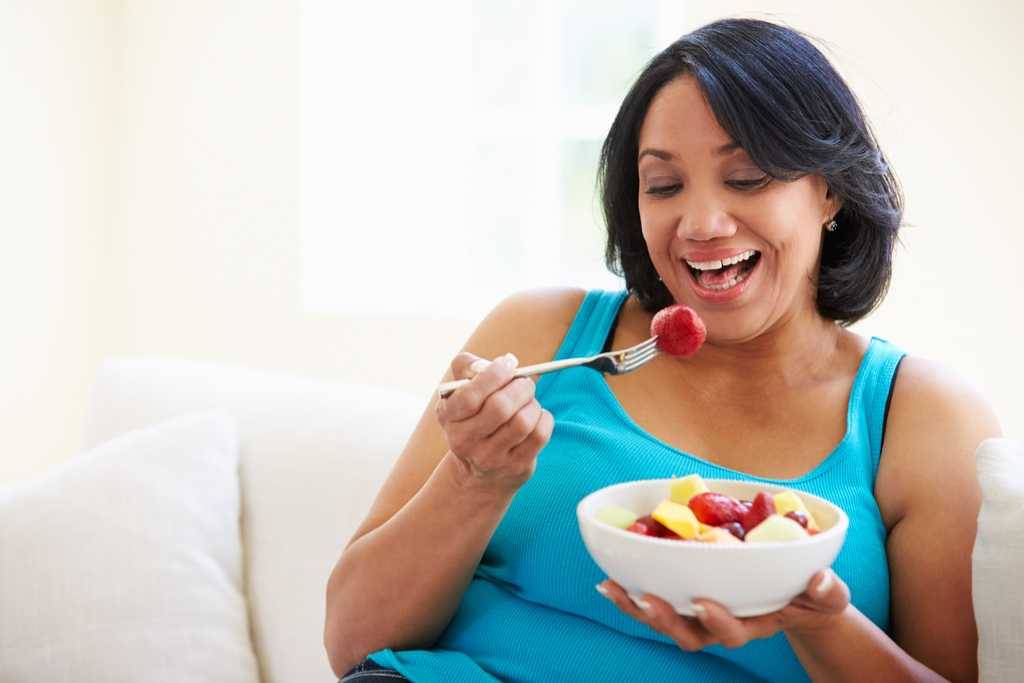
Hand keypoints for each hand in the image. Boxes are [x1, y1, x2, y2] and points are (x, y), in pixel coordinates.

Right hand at [435, 352, 553, 494]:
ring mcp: (489, 458)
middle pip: (500, 407)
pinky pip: (540, 435)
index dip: (494, 375)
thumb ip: (468, 366)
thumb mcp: (460, 390)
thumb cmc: (473, 416)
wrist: (477, 470)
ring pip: (523, 421)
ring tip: (528, 402)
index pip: (469, 396)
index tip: (508, 364)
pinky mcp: (515, 467)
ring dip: (533, 403)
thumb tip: (502, 362)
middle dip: (520, 387)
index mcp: (447, 416)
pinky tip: (536, 417)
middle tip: (524, 382)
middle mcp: (463, 441)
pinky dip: (544, 418)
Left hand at [596, 569, 849, 649]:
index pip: (734, 631)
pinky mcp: (686, 598)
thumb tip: (822, 580)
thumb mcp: (827, 594)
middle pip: (689, 633)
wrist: (797, 595)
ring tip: (613, 588)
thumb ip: (828, 591)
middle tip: (645, 598)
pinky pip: (656, 601)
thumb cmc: (812, 594)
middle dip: (665, 619)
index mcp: (755, 623)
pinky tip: (609, 579)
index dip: (717, 622)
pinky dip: (631, 592)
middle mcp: (723, 623)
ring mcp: (702, 614)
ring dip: (637, 607)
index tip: (702, 602)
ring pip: (665, 620)